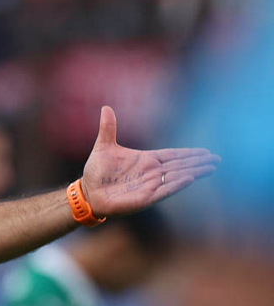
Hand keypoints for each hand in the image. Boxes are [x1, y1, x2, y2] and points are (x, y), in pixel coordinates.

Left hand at [82, 106, 218, 217]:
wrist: (88, 192)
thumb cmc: (97, 171)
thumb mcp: (104, 146)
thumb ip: (108, 128)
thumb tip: (106, 107)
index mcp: (145, 160)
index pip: (172, 155)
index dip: (189, 153)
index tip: (206, 151)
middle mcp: (151, 173)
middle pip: (179, 165)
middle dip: (198, 162)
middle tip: (217, 159)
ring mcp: (149, 185)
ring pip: (176, 176)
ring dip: (194, 171)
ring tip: (211, 167)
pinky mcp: (145, 198)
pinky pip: (164, 190)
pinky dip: (177, 184)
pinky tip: (190, 178)